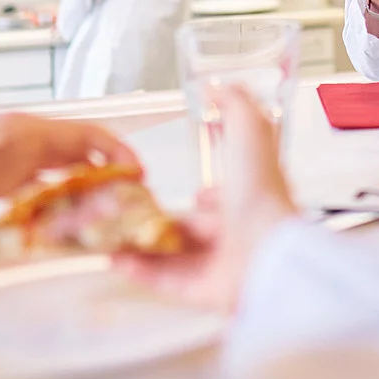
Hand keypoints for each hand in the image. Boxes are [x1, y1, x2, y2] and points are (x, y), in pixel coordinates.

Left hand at [0, 109, 137, 249]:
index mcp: (24, 132)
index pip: (86, 135)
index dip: (117, 151)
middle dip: (111, 177)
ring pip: (67, 174)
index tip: (138, 173)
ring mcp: (16, 161)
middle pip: (85, 156)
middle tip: (131, 205)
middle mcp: (28, 144)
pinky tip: (64, 230)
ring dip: (88, 193)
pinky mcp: (3, 180)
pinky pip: (43, 192)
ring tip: (107, 221)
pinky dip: (59, 206)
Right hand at [118, 86, 296, 311]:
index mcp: (249, 200)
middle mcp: (237, 233)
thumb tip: (223, 86)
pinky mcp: (208, 293)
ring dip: (143, 246)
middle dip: (162, 222)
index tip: (183, 191)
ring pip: (176, 256)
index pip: (224, 198)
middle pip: (194, 230)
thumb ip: (236, 107)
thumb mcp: (251, 134)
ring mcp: (223, 266)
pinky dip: (142, 272)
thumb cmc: (261, 192)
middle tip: (127, 214)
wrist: (268, 251)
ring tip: (110, 237)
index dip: (206, 195)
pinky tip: (116, 261)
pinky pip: (169, 283)